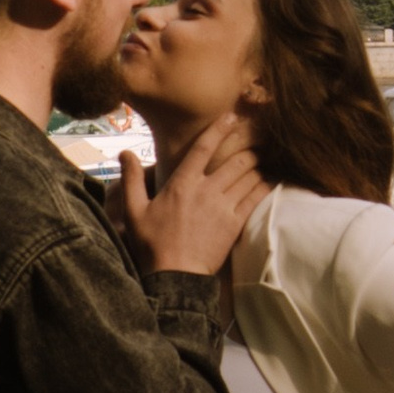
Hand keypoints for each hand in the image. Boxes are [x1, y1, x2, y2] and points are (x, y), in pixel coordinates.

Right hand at [118, 113, 262, 277]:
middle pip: (235, 159)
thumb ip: (131, 179)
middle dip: (248, 146)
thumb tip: (124, 153)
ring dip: (258, 164)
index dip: (220, 128)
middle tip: (257, 138)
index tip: (232, 117)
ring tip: (263, 157)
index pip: (204, 147)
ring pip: (248, 175)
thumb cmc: (152, 244)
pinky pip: (256, 197)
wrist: (175, 276)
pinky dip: (264, 185)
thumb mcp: (134, 210)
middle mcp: (206, 190)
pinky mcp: (235, 223)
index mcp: (182, 183)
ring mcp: (223, 206)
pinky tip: (269, 180)